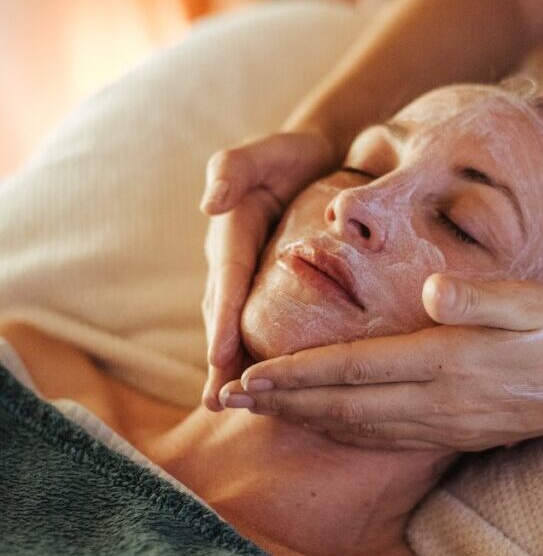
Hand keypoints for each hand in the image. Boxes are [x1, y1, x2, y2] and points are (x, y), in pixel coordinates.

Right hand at [200, 131, 335, 409]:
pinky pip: (268, 323)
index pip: (228, 280)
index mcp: (232, 233)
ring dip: (236, 365)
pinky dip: (264, 353)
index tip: (220, 355)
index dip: (223, 318)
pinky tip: (278, 385)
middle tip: (219, 400)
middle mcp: (236, 262)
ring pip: (242, 325)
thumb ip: (233, 169)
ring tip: (234, 404)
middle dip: (221, 357)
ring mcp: (253, 278)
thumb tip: (209, 204)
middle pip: (225, 314)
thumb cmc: (292, 155)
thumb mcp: (265, 151)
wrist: (319, 157)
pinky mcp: (275, 288)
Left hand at [218, 275, 542, 449]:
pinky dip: (343, 432)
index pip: (354, 370)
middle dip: (280, 403)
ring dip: (304, 419)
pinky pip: (387, 438)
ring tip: (259, 413)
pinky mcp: (458, 433)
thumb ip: (481, 299)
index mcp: (449, 363)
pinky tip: (325, 425)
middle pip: (343, 406)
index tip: (247, 378)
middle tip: (225, 401)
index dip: (297, 375)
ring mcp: (447, 425)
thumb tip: (433, 289)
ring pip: (359, 428)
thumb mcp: (535, 303)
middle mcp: (440, 402)